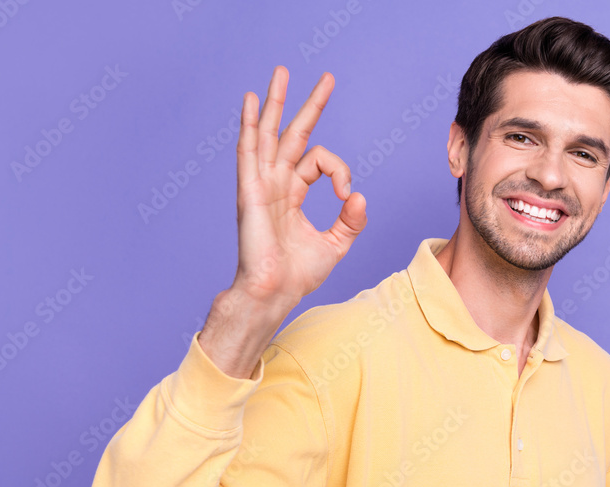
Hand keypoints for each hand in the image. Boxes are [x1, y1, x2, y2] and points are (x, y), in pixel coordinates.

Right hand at [232, 65, 366, 313]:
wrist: (274, 291)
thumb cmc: (297, 274)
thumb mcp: (335, 244)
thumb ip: (351, 220)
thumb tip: (360, 196)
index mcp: (292, 194)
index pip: (319, 161)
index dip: (339, 171)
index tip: (347, 194)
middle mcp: (275, 183)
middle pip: (293, 133)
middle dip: (309, 105)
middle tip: (327, 78)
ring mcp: (260, 184)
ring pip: (270, 133)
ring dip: (276, 101)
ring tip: (282, 72)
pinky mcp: (250, 190)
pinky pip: (249, 150)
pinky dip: (250, 125)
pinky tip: (252, 101)